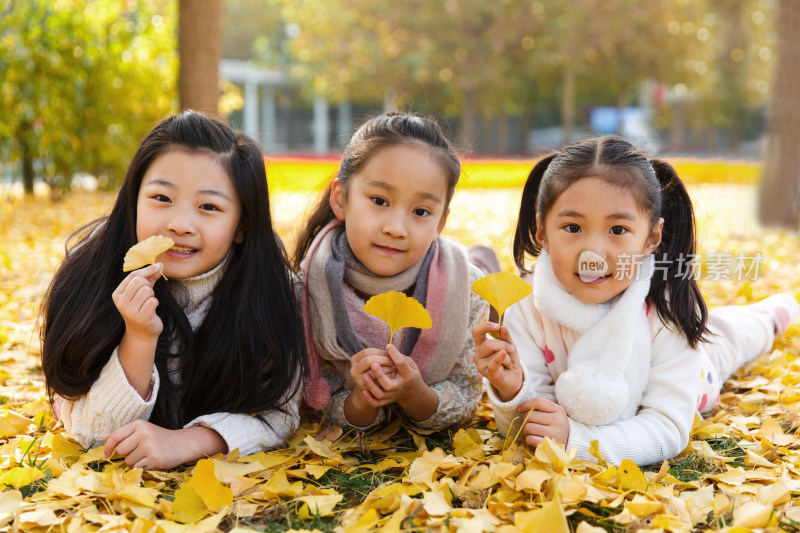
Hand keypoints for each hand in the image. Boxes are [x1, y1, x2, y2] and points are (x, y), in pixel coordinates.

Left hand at [102, 420, 226, 469]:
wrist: (182, 444)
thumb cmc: (159, 438)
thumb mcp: (142, 432)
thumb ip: (123, 435)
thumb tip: (103, 437)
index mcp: (139, 425)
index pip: (116, 436)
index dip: (108, 447)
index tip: (106, 455)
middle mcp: (144, 433)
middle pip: (122, 450)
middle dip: (128, 454)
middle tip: (140, 452)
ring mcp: (149, 446)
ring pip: (129, 461)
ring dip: (135, 462)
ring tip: (147, 456)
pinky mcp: (154, 458)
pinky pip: (137, 467)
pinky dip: (142, 467)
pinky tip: (152, 461)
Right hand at [112, 263, 163, 339]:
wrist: (142, 332)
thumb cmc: (142, 307)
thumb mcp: (143, 291)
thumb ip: (150, 277)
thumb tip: (161, 264)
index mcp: (118, 294)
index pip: (132, 276)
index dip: (147, 270)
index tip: (158, 267)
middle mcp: (121, 302)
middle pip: (139, 282)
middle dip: (148, 286)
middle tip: (148, 295)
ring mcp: (129, 311)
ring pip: (147, 291)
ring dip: (152, 295)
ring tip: (148, 303)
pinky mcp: (140, 318)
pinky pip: (153, 301)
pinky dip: (155, 303)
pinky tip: (151, 310)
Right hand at [344, 348, 394, 425]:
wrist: (368, 393)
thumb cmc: (373, 373)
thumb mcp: (372, 362)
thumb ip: (378, 355)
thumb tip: (390, 348)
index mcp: (355, 360)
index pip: (367, 351)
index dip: (380, 352)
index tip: (389, 354)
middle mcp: (353, 369)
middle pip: (369, 360)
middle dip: (383, 360)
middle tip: (393, 362)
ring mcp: (358, 379)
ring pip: (372, 371)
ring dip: (386, 369)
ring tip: (394, 369)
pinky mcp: (365, 389)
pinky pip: (377, 381)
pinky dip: (386, 378)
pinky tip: (393, 376)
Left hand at [360, 344, 426, 408]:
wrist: (412, 393)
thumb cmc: (410, 374)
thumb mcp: (411, 364)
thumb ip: (400, 357)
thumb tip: (387, 348)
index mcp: (408, 376)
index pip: (402, 365)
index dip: (394, 354)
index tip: (388, 346)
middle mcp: (399, 387)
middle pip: (388, 385)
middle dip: (380, 374)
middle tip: (374, 364)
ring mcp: (392, 395)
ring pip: (380, 394)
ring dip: (371, 385)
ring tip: (364, 375)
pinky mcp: (387, 400)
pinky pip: (376, 403)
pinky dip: (370, 398)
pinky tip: (364, 390)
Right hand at [472, 322, 522, 401]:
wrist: (512, 381)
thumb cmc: (508, 362)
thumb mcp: (509, 347)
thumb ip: (506, 337)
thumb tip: (502, 327)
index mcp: (481, 346)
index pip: (477, 331)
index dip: (486, 326)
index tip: (497, 327)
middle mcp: (478, 355)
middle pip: (489, 344)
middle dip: (504, 345)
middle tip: (512, 350)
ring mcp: (482, 366)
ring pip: (496, 353)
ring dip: (508, 357)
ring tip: (508, 364)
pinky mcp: (489, 374)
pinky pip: (493, 364)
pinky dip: (499, 359)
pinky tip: (503, 355)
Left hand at [517, 398, 569, 446]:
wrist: (563, 447)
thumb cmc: (554, 428)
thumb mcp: (552, 415)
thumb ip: (540, 409)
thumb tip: (521, 407)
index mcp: (559, 411)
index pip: (539, 402)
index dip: (526, 404)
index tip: (520, 409)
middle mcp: (559, 421)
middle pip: (531, 415)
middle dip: (526, 421)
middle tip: (531, 425)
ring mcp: (555, 434)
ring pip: (528, 427)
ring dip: (527, 431)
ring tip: (533, 433)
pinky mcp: (549, 445)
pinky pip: (530, 439)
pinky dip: (529, 440)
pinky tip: (534, 440)